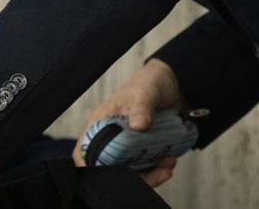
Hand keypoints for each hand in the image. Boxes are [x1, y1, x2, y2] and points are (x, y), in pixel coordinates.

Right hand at [74, 58, 186, 187]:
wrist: (172, 85)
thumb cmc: (149, 83)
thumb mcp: (145, 93)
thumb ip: (141, 107)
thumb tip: (138, 126)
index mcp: (102, 122)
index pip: (85, 149)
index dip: (90, 165)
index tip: (109, 174)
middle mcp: (111, 137)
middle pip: (110, 167)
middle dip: (131, 175)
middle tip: (155, 169)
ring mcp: (128, 146)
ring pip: (130, 171)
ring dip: (149, 175)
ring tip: (168, 164)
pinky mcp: (143, 152)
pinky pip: (146, 168)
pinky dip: (158, 170)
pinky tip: (170, 161)